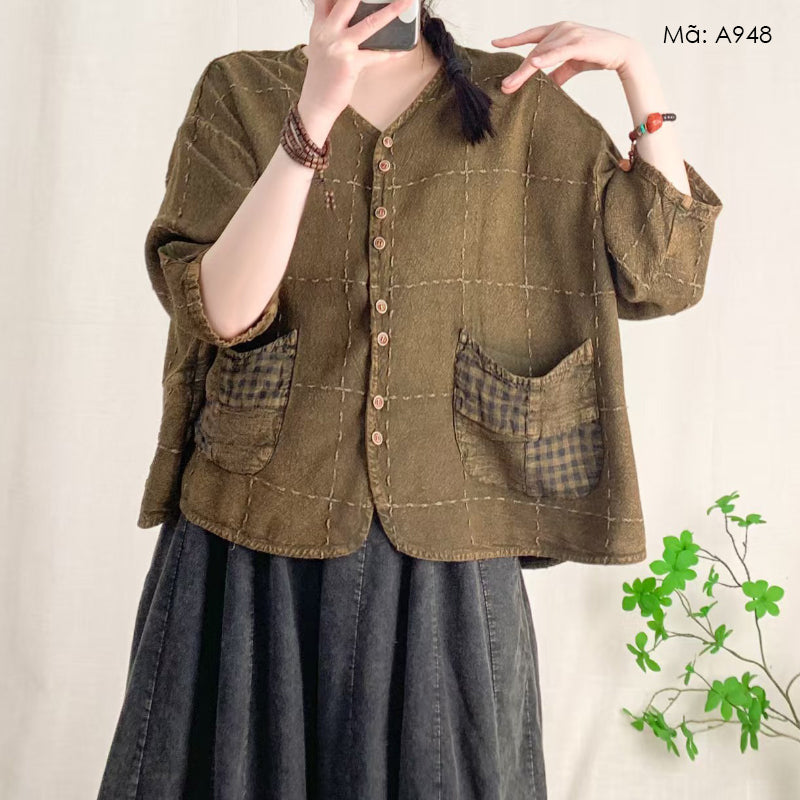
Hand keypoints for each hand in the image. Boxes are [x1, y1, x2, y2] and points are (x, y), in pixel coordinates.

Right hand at [301, 0, 413, 120]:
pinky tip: (402, 50)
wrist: (316, 103)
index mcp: (319, 27)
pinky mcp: (350, 63)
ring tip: (405, 3)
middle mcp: (327, 33)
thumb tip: (354, 17)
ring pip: (370, 23)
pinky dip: (392, 53)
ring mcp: (339, 47)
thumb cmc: (322, 77)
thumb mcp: (321, 47)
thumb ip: (332, 28)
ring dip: (391, 11)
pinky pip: (377, 55)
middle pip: (347, 1)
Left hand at [491, 21, 639, 90]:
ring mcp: (569, 34)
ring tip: (511, 85)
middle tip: (504, 86)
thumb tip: (542, 86)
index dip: (512, 39)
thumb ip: (555, 73)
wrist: (622, 52)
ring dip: (525, 71)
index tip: (496, 43)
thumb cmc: (596, 55)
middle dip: (517, 70)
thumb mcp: (570, 65)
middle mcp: (561, 28)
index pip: (530, 36)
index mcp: (557, 31)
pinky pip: (558, 52)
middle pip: (533, 51)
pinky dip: (546, 59)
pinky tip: (534, 66)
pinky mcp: (579, 43)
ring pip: (541, 54)